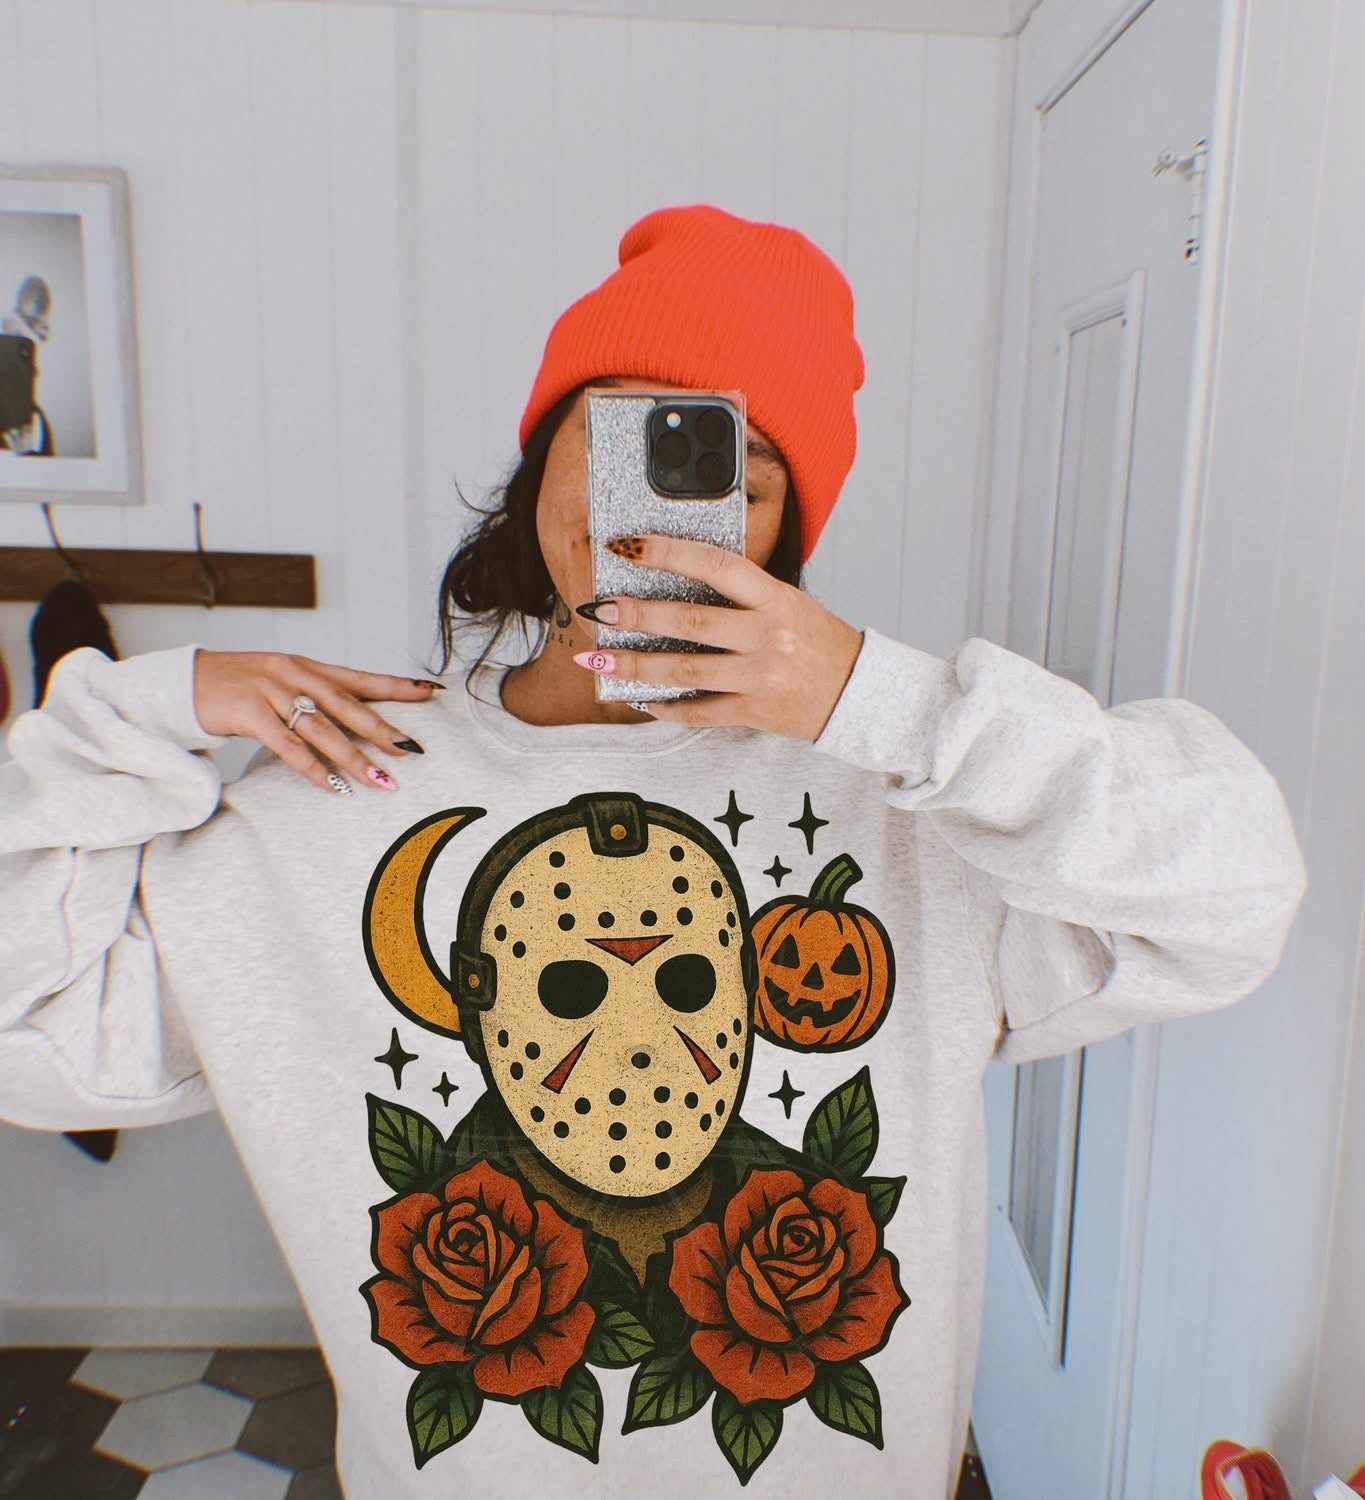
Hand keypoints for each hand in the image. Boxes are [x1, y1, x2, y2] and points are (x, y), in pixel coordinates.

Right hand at [192, 650, 441, 794]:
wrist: (183, 682)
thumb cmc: (238, 688)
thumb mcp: (280, 682)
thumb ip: (315, 697)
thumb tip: (356, 721)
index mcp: (306, 666)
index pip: (359, 677)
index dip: (395, 685)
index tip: (430, 693)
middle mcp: (292, 674)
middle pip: (346, 704)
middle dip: (382, 728)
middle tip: (412, 749)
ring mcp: (269, 691)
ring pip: (321, 728)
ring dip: (353, 757)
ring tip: (382, 780)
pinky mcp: (247, 712)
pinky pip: (286, 745)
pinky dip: (311, 768)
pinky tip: (333, 786)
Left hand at [573, 534, 862, 740]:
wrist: (858, 693)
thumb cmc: (818, 642)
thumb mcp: (787, 603)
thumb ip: (741, 594)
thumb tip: (675, 583)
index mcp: (775, 598)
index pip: (715, 565)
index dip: (668, 553)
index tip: (630, 546)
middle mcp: (767, 636)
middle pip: (691, 622)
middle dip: (639, 615)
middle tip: (602, 609)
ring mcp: (760, 677)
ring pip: (686, 670)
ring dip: (636, 665)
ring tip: (599, 659)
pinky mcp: (754, 712)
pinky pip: (700, 711)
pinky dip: (667, 707)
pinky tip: (641, 699)